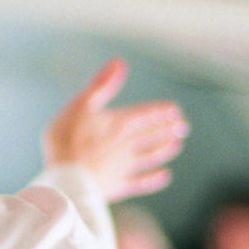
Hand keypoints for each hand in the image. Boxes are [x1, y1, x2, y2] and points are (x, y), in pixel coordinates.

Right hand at [42, 58, 188, 201]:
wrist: (65, 177)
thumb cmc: (66, 139)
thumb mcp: (80, 104)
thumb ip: (101, 85)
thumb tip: (119, 63)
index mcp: (118, 122)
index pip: (144, 115)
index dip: (160, 112)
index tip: (174, 110)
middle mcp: (126, 144)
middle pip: (151, 134)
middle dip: (167, 129)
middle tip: (182, 126)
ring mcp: (124, 166)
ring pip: (150, 156)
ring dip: (164, 149)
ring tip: (177, 145)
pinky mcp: (118, 185)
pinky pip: (142, 182)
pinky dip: (154, 179)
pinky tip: (165, 176)